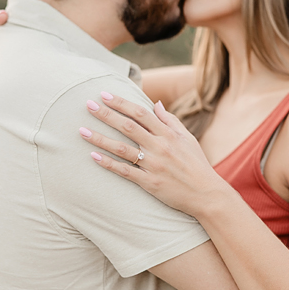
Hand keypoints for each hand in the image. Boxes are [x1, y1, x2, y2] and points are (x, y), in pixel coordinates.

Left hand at [78, 93, 223, 215]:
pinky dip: (109, 164)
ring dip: (100, 138)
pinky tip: (93, 156)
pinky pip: (125, 171)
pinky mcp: (150, 182)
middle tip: (87, 105)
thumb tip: (155, 103)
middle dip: (106, 114)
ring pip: (122, 148)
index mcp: (168, 134)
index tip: (104, 94)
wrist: (207, 194)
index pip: (140, 113)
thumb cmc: (196, 164)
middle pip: (128, 127)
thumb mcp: (187, 139)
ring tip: (81, 131)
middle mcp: (160, 146)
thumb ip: (170, 121)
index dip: (121, 102)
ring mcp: (154, 165)